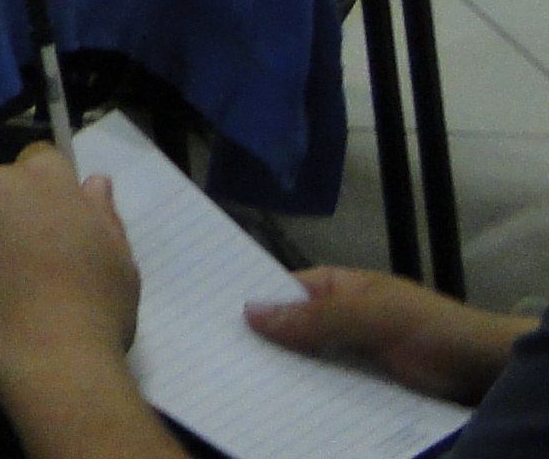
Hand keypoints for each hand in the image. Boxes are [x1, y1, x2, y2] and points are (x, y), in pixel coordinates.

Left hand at [0, 146, 138, 409]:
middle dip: (18, 209)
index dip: (53, 187)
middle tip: (41, 256)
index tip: (62, 219)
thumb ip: (101, 212)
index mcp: (39, 177)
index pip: (41, 159)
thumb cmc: (97, 306)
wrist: (49, 363)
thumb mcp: (120, 258)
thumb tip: (93, 182)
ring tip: (13, 282)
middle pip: (3, 186)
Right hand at [245, 267, 527, 403]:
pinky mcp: (364, 390)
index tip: (209, 320)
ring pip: (308, 366)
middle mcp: (339, 320)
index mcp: (336, 288)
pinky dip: (313, 401)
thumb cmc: (434, 331)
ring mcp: (352, 356)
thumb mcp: (373, 316)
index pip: (279, 290)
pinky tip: (290, 412)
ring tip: (248, 391)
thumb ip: (316, 317)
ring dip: (288, 378)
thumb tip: (248, 312)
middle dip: (262, 347)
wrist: (491, 374)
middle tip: (222, 363)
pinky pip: (330, 393)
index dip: (248, 302)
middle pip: (289, 332)